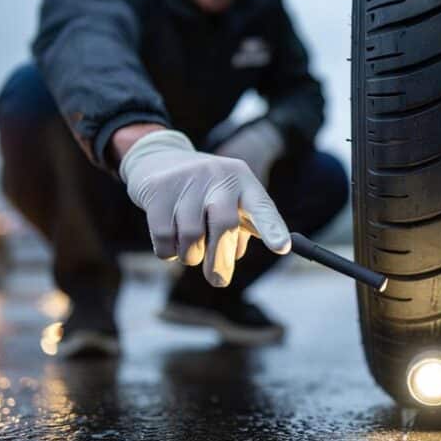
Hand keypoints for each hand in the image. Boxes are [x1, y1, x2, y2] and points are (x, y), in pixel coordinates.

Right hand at [120, 129, 290, 286]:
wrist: (158, 160)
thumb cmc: (203, 192)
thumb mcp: (228, 202)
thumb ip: (239, 230)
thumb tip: (234, 257)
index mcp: (242, 180)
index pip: (261, 207)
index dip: (272, 228)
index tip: (282, 248)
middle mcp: (217, 175)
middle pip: (224, 226)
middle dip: (221, 261)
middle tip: (218, 281)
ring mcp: (187, 180)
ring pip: (192, 238)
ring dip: (192, 256)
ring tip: (191, 248)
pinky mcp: (158, 190)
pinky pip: (165, 239)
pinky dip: (169, 252)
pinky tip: (171, 240)